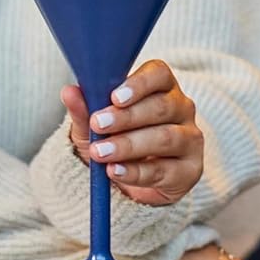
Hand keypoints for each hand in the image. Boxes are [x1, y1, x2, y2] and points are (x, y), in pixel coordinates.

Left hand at [60, 59, 202, 205]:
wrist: (129, 184)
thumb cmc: (115, 141)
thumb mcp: (93, 126)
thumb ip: (84, 109)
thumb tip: (69, 92)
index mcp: (161, 87)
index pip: (159, 75)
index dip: (138, 84)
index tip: (114, 97)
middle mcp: (181, 109)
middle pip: (161, 106)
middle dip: (126, 117)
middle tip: (98, 125)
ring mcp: (190, 139)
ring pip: (165, 137)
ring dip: (129, 145)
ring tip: (101, 153)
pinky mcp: (189, 170)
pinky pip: (164, 170)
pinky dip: (136, 172)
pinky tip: (115, 171)